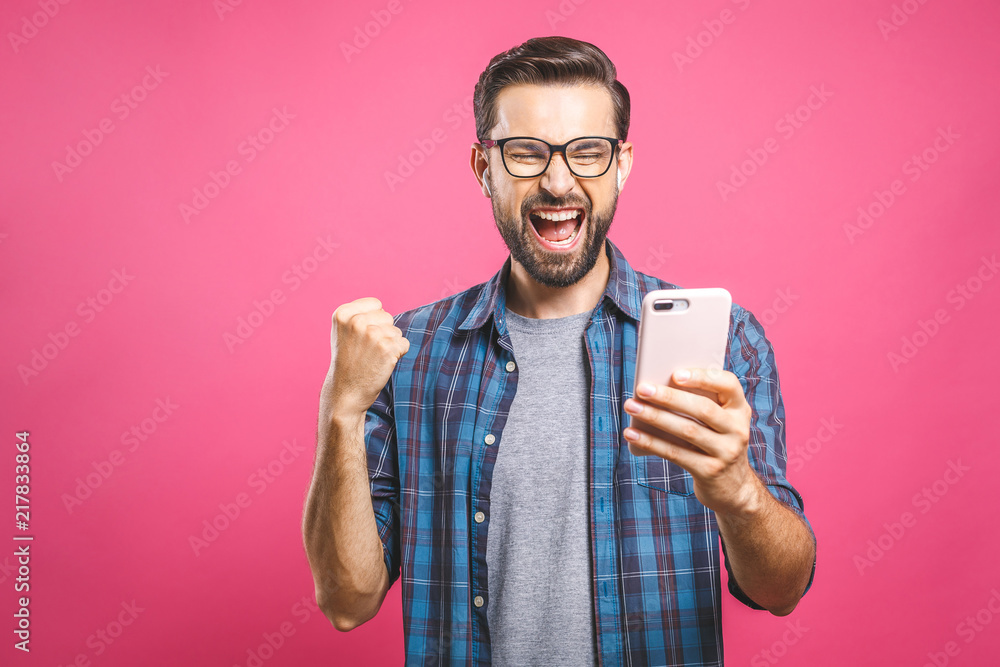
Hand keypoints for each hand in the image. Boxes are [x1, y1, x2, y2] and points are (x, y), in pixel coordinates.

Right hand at [324, 297, 409, 419]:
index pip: (376, 304)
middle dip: (383, 332)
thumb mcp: (343, 332)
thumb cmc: (347, 362)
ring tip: (372, 358)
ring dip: (390, 345)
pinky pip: (404, 344)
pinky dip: (397, 354)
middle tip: (367, 350)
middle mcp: (356, 321)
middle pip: (387, 317)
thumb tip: (381, 308)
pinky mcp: (387, 348)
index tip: (361, 337)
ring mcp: (372, 334)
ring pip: (396, 331)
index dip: (373, 321)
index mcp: (343, 314)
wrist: (345, 392)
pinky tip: (382, 363)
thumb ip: (358, 315)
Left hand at [622, 367, 761, 514]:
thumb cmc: (716, 442)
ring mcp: (726, 452)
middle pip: (702, 408)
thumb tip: (657, 386)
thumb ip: (700, 404)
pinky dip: (651, 442)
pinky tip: (632, 434)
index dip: (703, 377)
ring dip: (655, 417)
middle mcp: (737, 429)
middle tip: (642, 388)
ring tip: (631, 407)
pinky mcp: (710, 471)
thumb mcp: (719, 422)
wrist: (733, 488)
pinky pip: (675, 453)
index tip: (676, 374)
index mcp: (740, 409)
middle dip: (668, 397)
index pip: (728, 385)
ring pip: (687, 430)